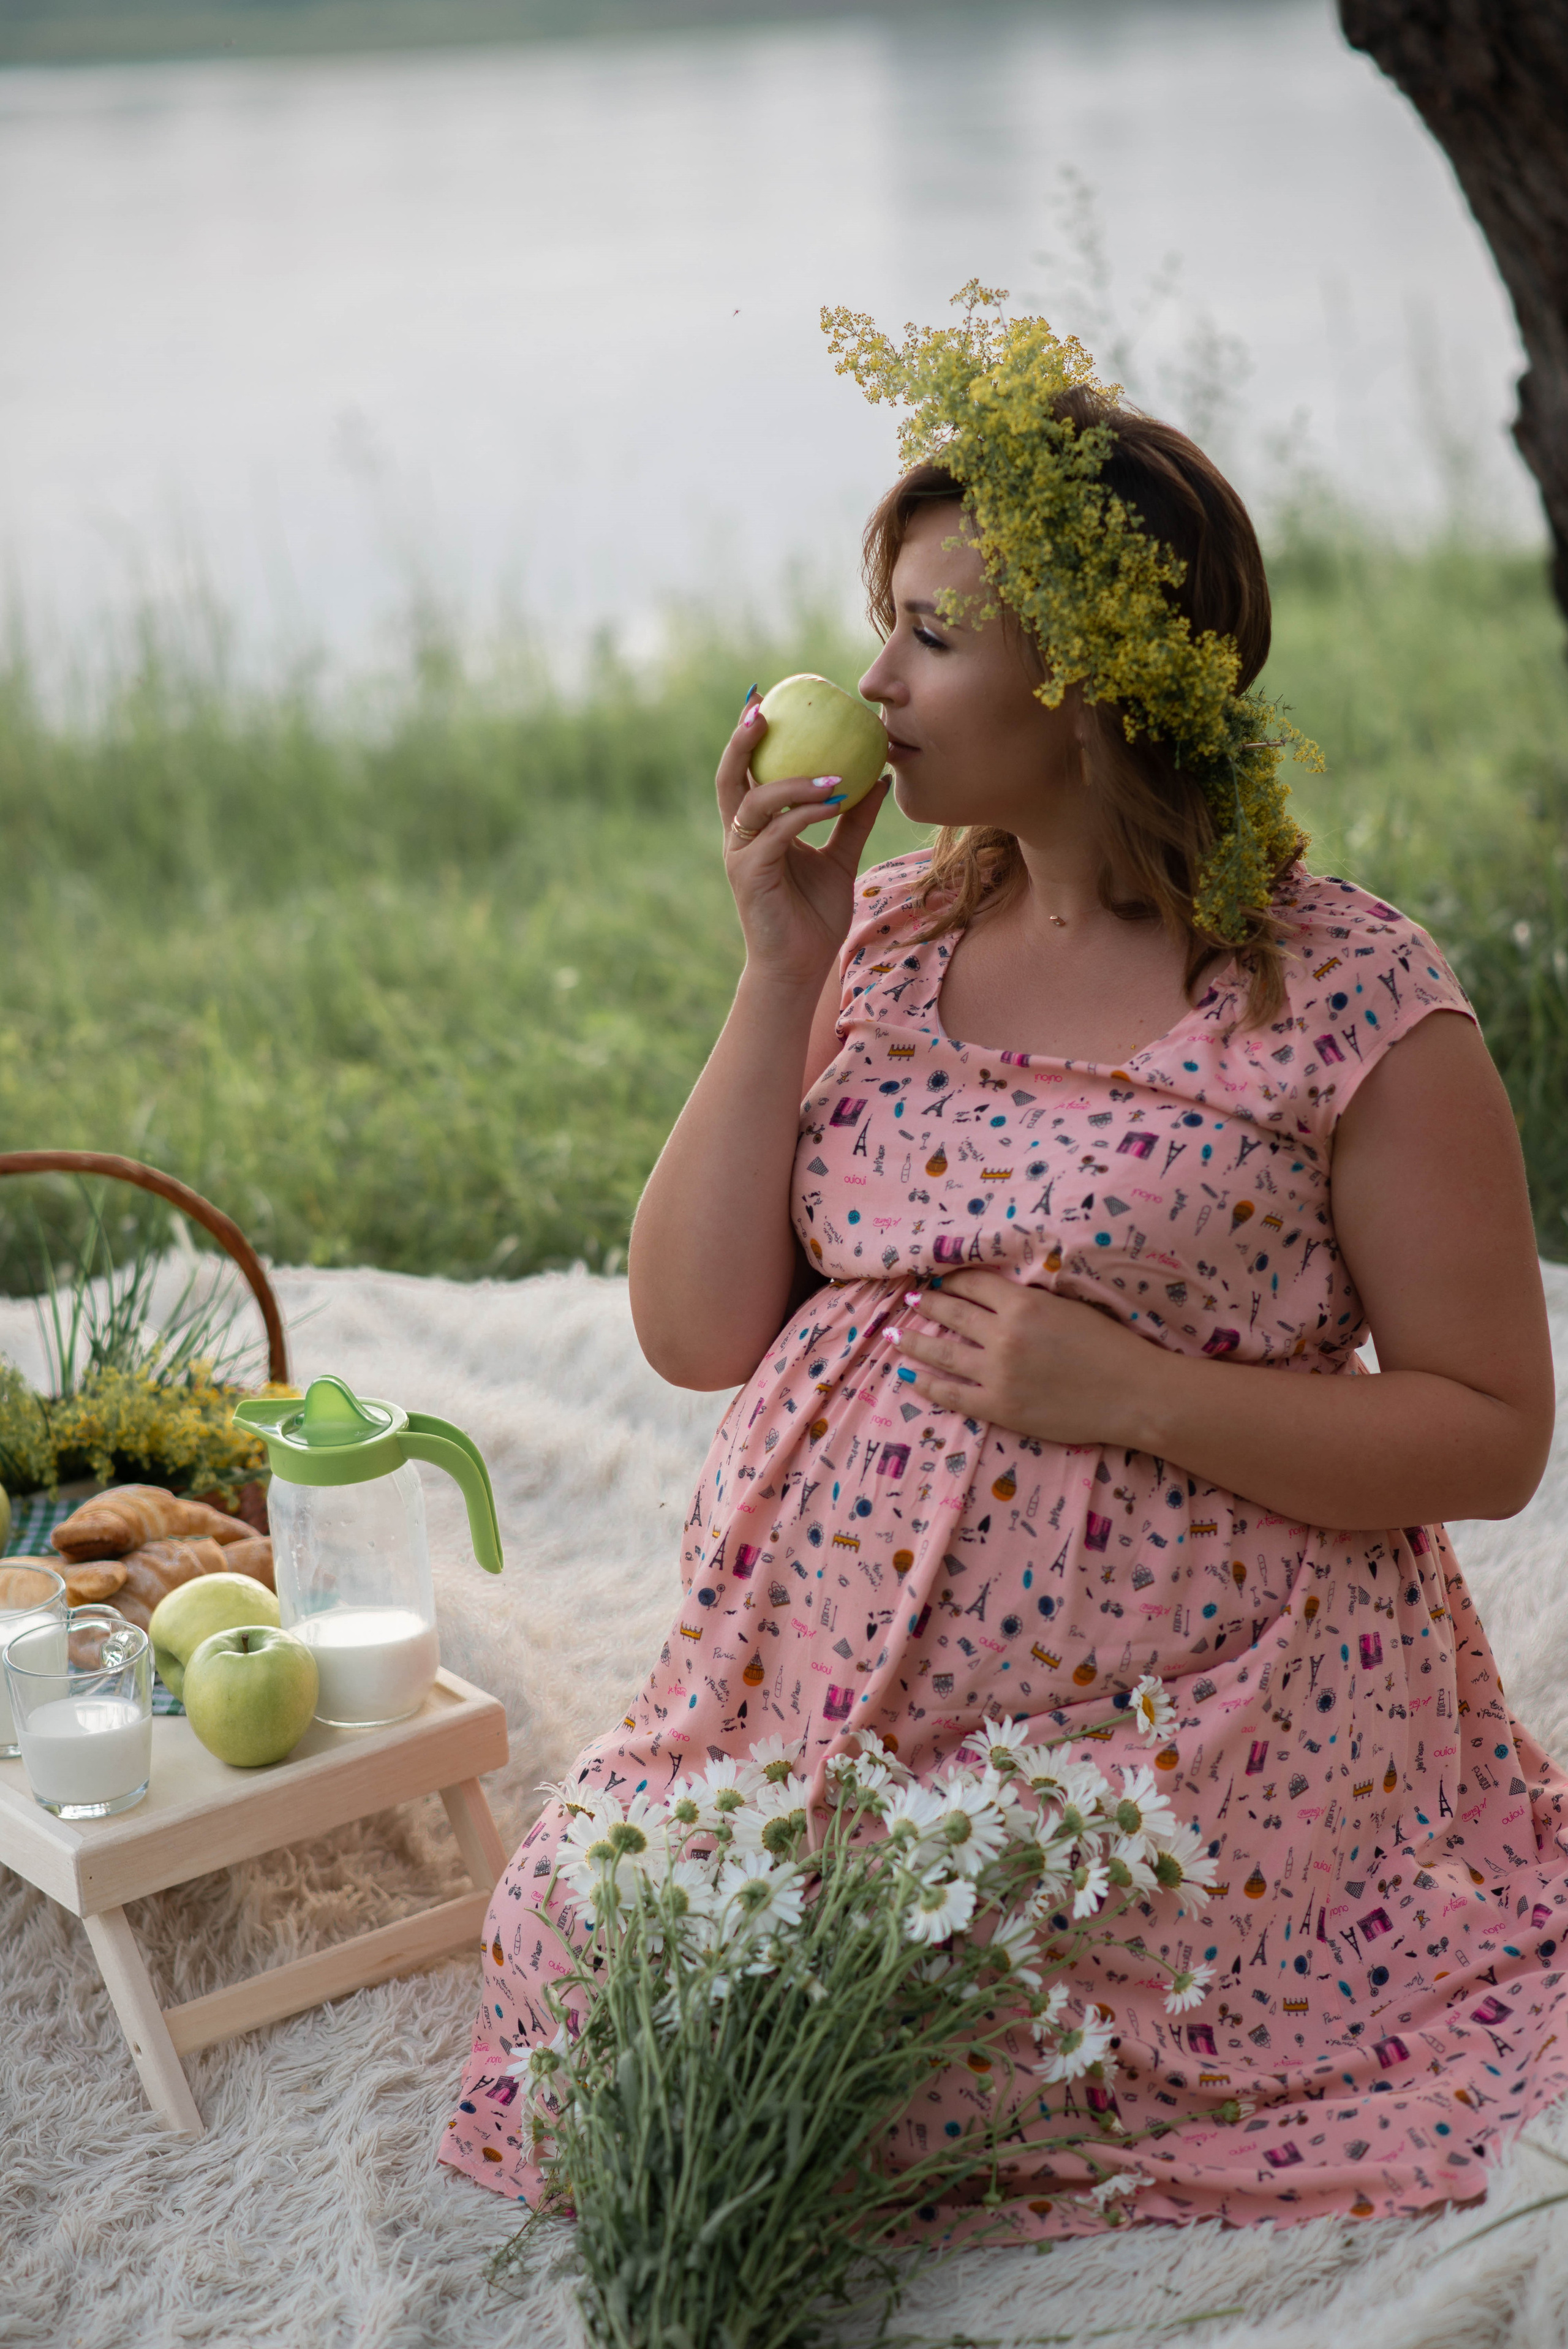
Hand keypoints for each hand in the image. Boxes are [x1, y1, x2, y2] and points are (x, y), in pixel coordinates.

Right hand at [717, 689, 888, 990]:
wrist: (800, 967)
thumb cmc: (814, 916)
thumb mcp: (841, 858)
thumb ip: (853, 819)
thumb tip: (878, 778)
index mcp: (755, 829)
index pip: (746, 774)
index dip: (748, 737)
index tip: (764, 701)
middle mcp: (740, 836)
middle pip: (730, 776)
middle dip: (742, 739)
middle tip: (763, 708)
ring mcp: (740, 854)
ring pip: (754, 800)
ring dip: (793, 780)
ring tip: (835, 773)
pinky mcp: (748, 874)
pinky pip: (776, 832)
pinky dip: (804, 813)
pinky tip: (834, 801)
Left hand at [884, 1267, 1155, 1448]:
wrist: (1133, 1394)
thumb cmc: (1111, 1347)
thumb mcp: (1068, 1307)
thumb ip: (1029, 1301)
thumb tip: (999, 1295)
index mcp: (1022, 1304)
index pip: (973, 1284)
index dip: (951, 1279)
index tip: (939, 1279)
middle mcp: (1002, 1335)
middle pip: (951, 1312)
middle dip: (927, 1305)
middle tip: (910, 1302)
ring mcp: (996, 1373)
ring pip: (941, 1351)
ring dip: (914, 1341)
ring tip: (895, 1335)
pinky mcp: (999, 1407)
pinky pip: (952, 1394)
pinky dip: (927, 1384)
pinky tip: (911, 1376)